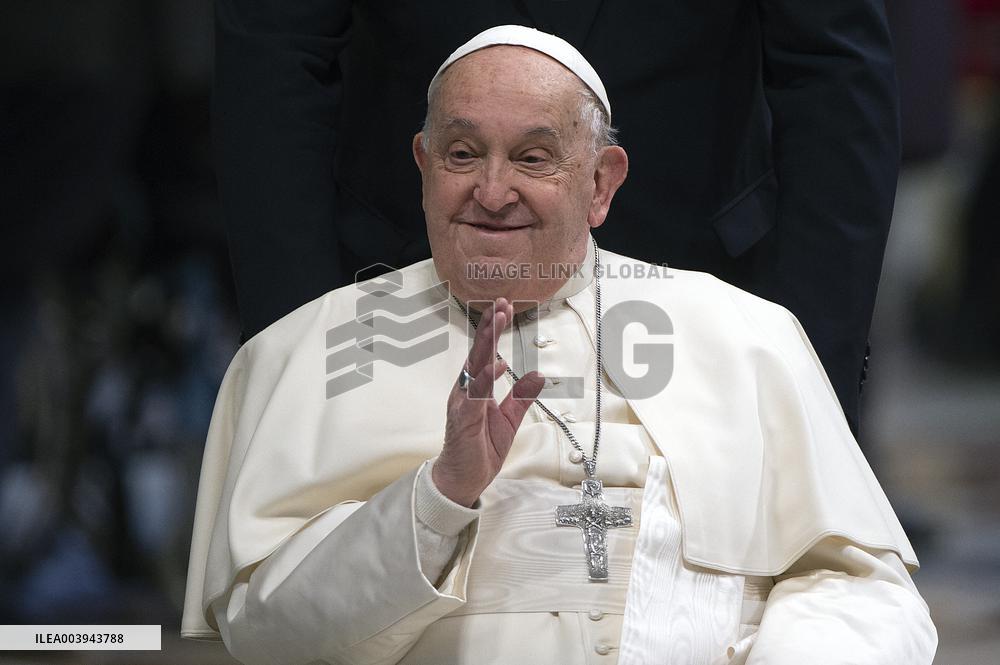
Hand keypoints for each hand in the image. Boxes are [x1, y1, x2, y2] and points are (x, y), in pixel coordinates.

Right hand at [432, 298, 544, 506]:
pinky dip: (485, 377)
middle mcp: (467, 390)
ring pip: (475, 364)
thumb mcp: (508, 420)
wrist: (463, 479)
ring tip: (497, 320)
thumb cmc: (478, 450)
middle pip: (479, 351)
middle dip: (490, 326)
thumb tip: (535, 375)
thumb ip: (520, 397)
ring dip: (487, 342)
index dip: (495, 331)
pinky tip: (495, 363)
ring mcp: (463, 401)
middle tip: (501, 303)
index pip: (487, 353)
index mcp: (477, 388)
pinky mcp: (463, 417)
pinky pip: (475, 393)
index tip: (504, 309)